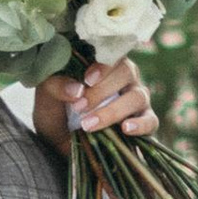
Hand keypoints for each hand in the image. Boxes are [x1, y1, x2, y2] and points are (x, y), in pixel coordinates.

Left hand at [33, 62, 156, 156]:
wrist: (61, 145)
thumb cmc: (56, 113)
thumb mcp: (47, 98)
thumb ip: (55, 87)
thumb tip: (76, 89)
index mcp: (103, 64)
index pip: (111, 53)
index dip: (102, 65)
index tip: (87, 79)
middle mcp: (125, 78)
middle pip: (126, 72)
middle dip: (102, 90)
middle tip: (79, 107)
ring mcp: (137, 99)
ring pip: (137, 96)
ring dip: (113, 110)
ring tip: (88, 124)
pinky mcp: (145, 123)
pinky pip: (151, 121)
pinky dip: (140, 124)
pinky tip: (125, 129)